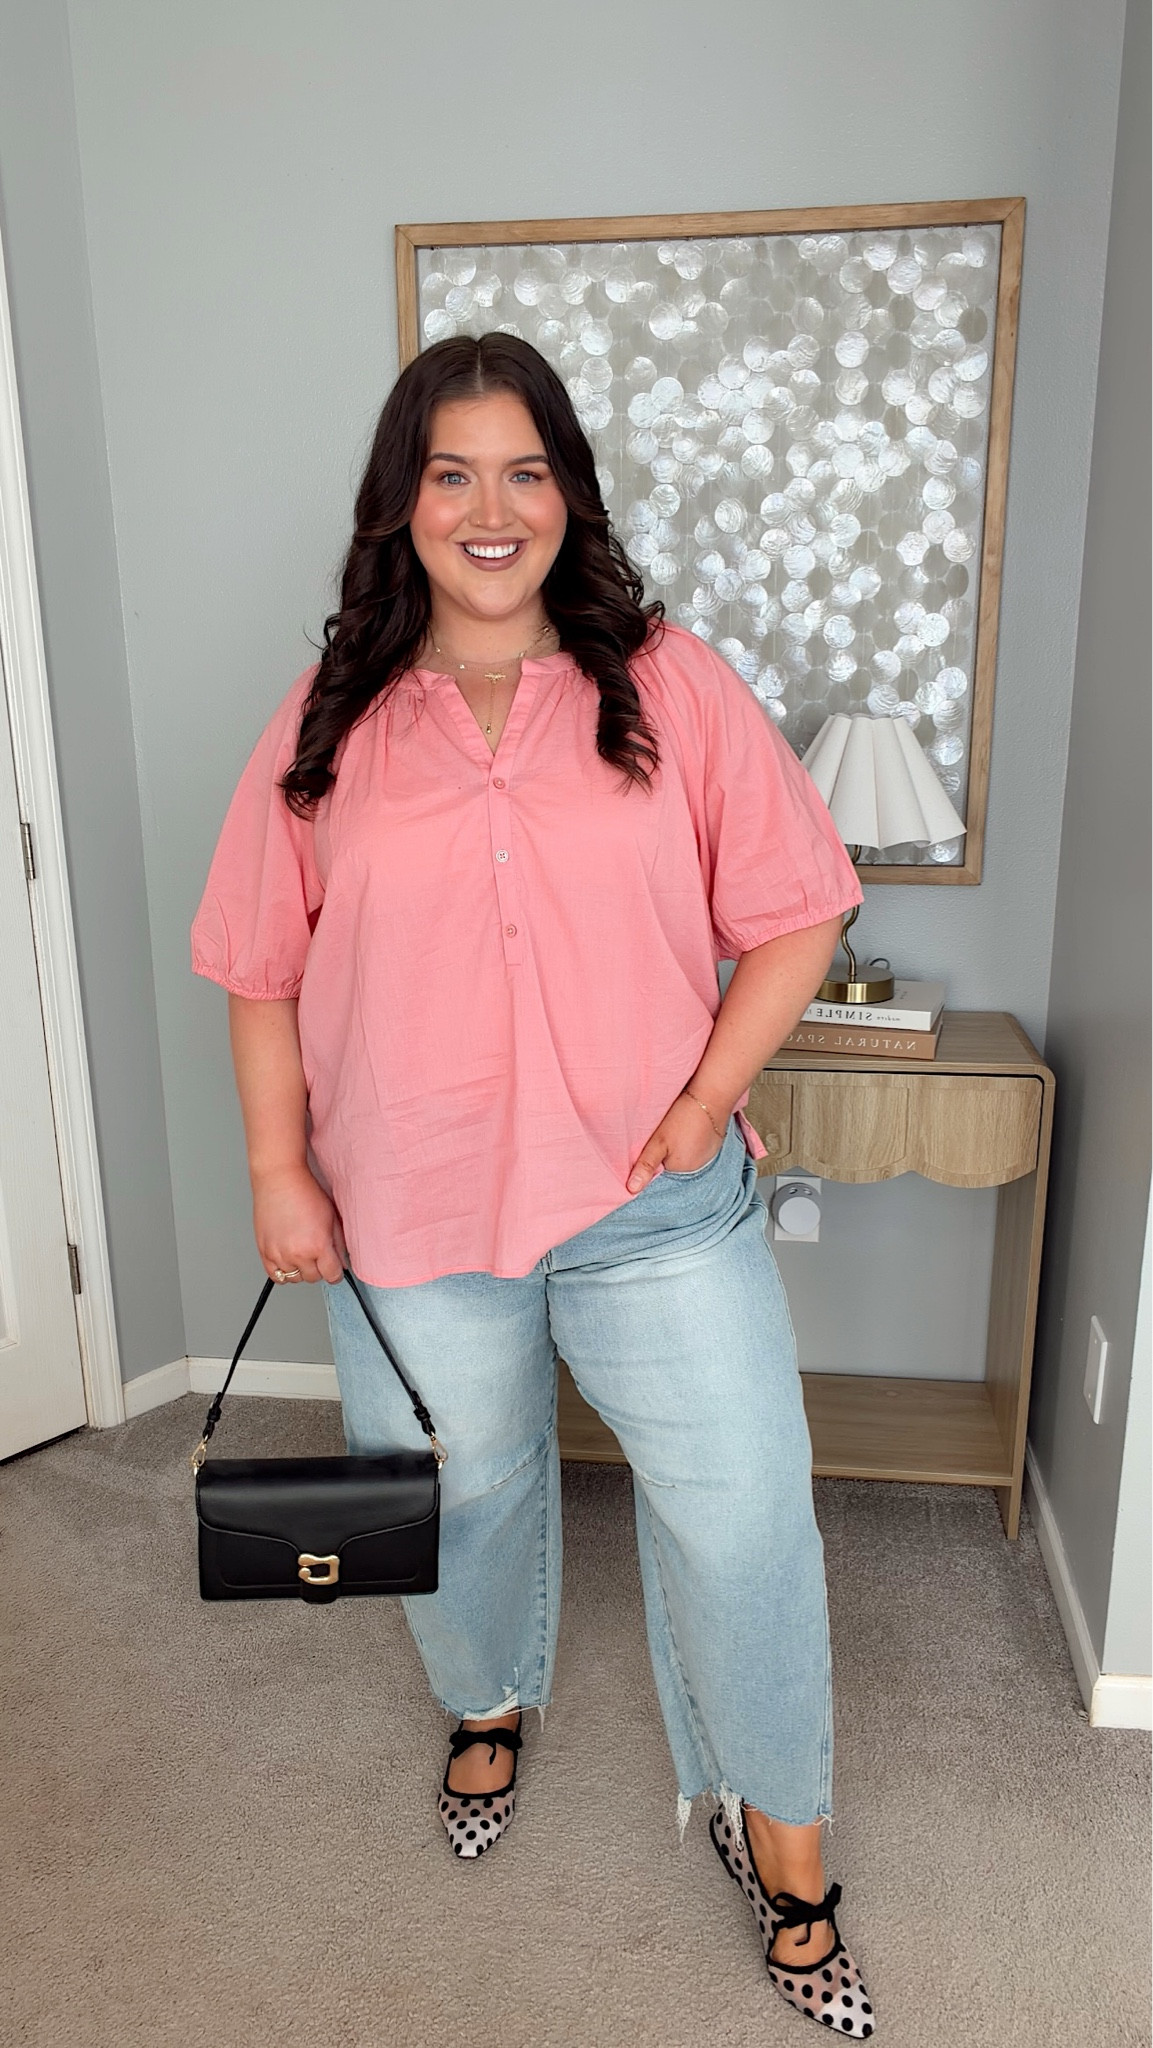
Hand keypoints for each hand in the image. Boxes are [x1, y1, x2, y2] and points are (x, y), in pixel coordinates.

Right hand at [251, 1163, 348, 1282]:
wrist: (279, 1180)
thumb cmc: (304, 1193)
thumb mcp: (331, 1217)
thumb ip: (338, 1244)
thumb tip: (341, 1262)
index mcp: (318, 1246)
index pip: (332, 1275)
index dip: (336, 1272)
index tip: (334, 1268)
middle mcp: (298, 1254)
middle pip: (313, 1278)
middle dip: (319, 1269)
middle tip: (317, 1255)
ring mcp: (278, 1254)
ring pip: (295, 1278)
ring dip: (300, 1270)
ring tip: (301, 1253)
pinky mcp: (264, 1251)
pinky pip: (275, 1276)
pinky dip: (283, 1272)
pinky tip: (288, 1259)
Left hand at [625, 1092, 724, 1193]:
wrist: (711, 1095)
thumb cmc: (684, 1118)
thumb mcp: (659, 1142)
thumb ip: (646, 1165)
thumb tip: (631, 1190)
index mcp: (681, 1172)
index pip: (660, 1175)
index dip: (651, 1164)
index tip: (647, 1150)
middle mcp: (696, 1169)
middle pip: (671, 1166)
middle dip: (664, 1156)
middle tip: (660, 1137)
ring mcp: (706, 1157)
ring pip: (683, 1157)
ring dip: (677, 1148)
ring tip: (673, 1132)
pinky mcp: (712, 1145)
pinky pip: (695, 1149)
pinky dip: (688, 1142)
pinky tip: (685, 1129)